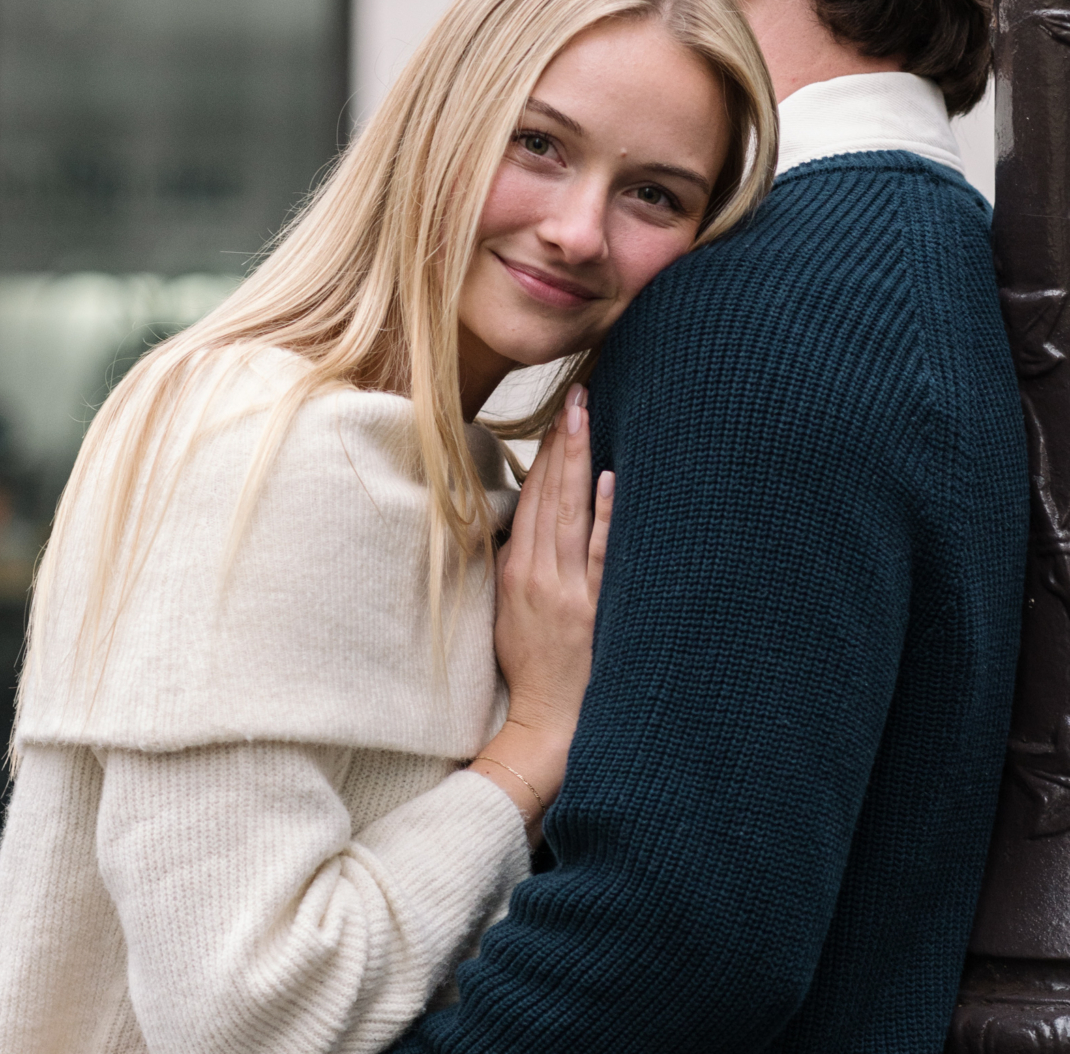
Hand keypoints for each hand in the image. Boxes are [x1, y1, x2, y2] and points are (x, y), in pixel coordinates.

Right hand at [468, 383, 613, 842]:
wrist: (549, 721)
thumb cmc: (529, 664)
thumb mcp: (505, 609)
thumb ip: (514, 562)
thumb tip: (527, 517)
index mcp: (515, 571)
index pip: (530, 498)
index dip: (543, 454)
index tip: (556, 415)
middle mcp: (539, 574)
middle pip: (550, 494)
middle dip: (562, 441)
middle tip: (576, 395)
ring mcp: (568, 590)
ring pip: (571, 512)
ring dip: (578, 461)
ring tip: (586, 416)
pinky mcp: (595, 608)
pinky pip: (602, 553)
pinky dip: (606, 515)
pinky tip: (611, 480)